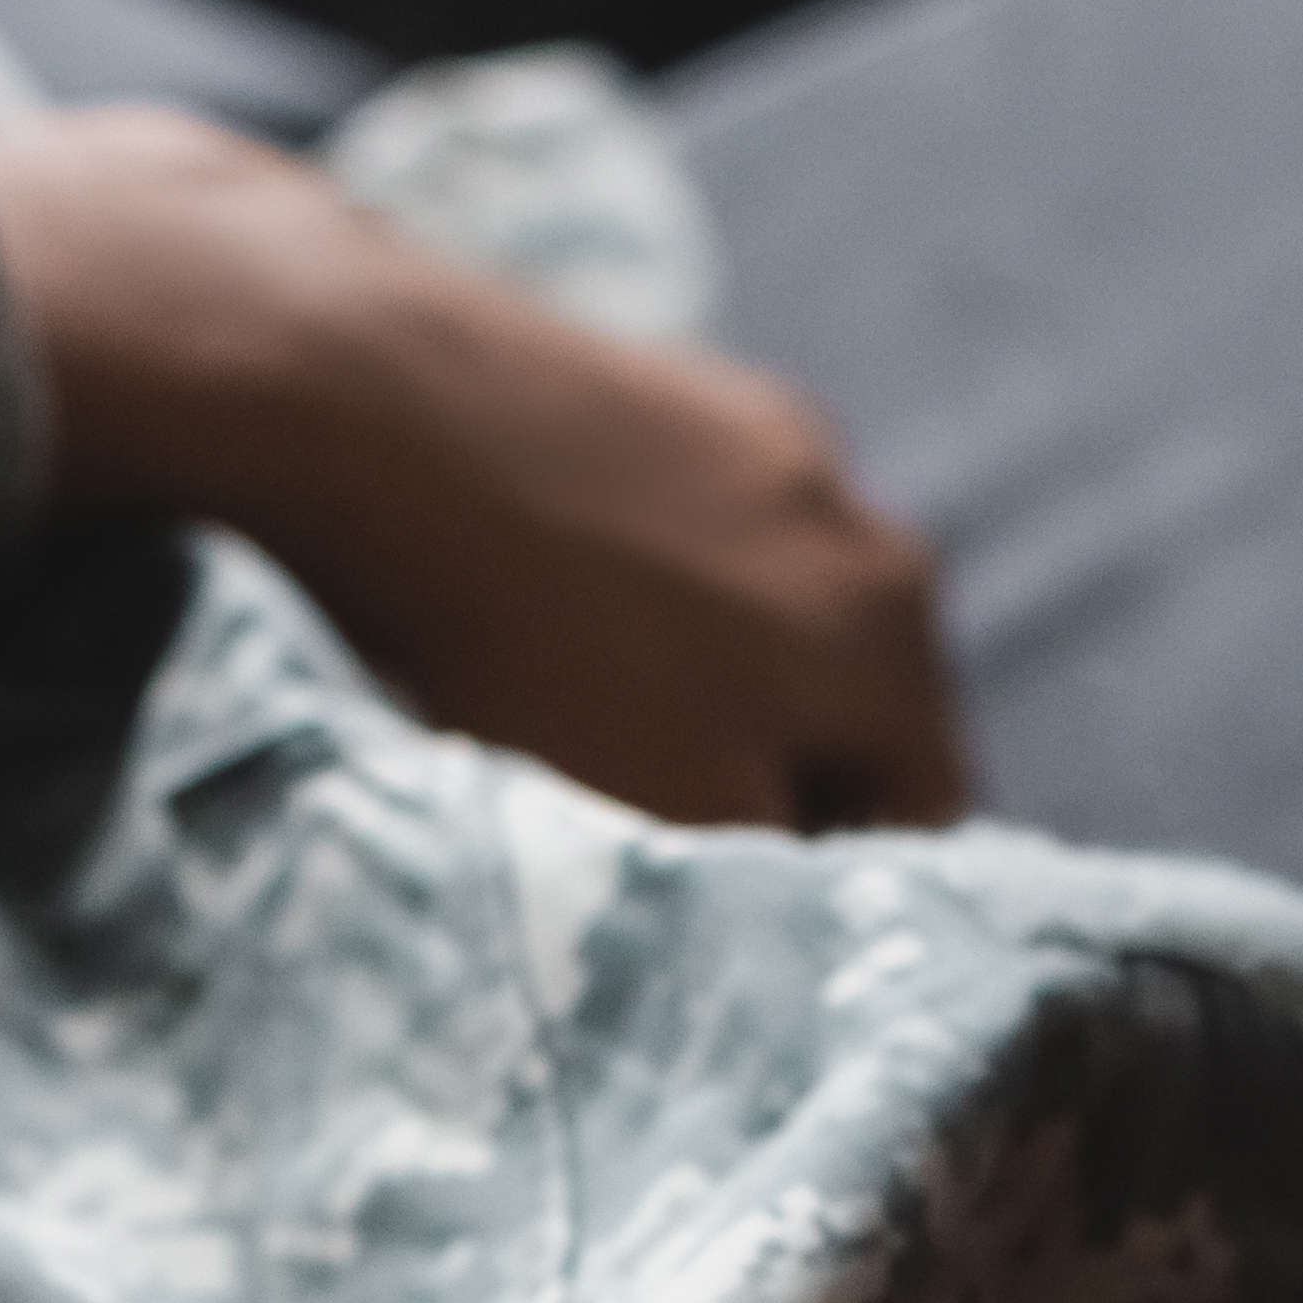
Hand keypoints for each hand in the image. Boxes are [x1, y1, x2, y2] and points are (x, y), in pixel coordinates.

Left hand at [0, 104, 972, 833]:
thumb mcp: (677, 822)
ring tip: (562, 713)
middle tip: (628, 824)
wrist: (383, 414)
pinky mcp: (654, 378)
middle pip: (838, 711)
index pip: (919, 819)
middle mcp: (862, 520)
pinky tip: (526, 604)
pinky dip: (620, 586)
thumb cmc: (534, 656)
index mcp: (897, 644)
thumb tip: (817, 917)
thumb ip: (778, 891)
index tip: (715, 925)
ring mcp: (758, 431)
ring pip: (756, 617)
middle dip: (755, 778)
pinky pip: (669, 530)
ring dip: (687, 682)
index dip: (822, 893)